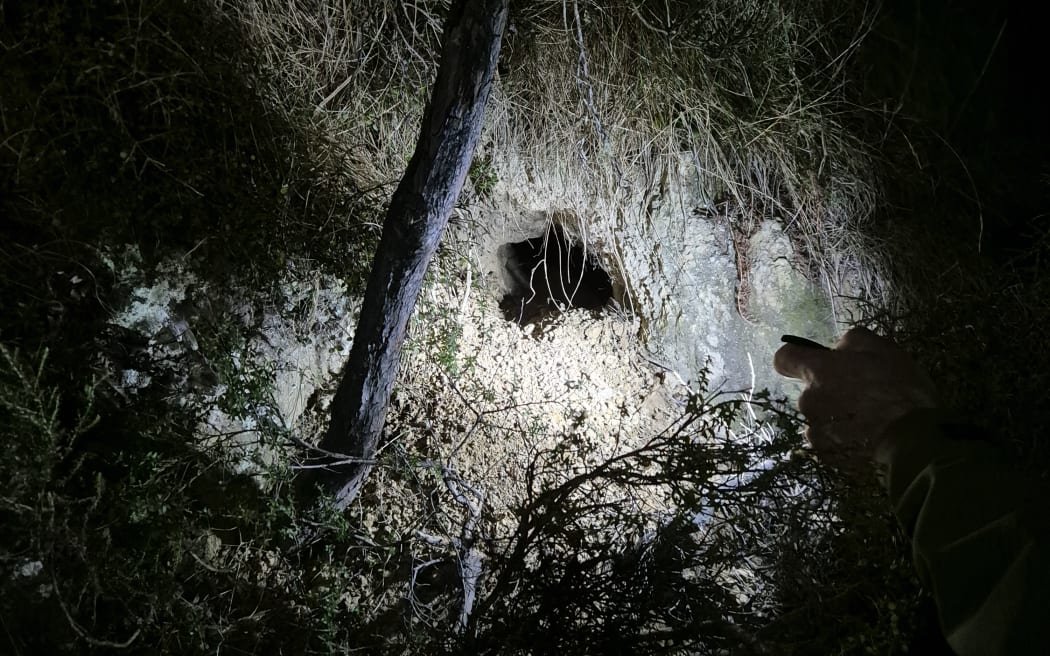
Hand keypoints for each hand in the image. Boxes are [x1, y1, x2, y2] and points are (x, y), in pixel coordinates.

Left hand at [774, 327, 937, 469]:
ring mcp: (816, 431)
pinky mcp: (826, 455)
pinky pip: (829, 441)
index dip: (797, 358)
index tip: (815, 362)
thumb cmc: (900, 389)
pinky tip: (867, 437)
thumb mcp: (881, 348)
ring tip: (868, 419)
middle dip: (829, 390)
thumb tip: (837, 350)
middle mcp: (808, 401)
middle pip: (810, 391)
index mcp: (818, 372)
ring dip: (836, 416)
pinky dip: (843, 439)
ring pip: (820, 417)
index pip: (784, 358)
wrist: (914, 441)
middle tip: (862, 394)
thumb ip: (849, 342)